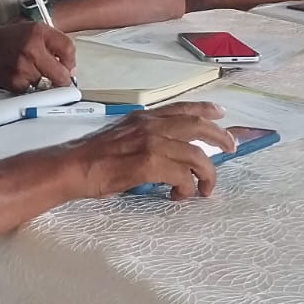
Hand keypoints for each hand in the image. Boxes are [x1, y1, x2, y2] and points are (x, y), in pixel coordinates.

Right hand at [0, 22, 76, 92]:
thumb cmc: (12, 39)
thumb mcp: (36, 31)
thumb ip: (56, 43)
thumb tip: (71, 68)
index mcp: (39, 33)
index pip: (68, 49)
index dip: (71, 61)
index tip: (68, 66)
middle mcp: (32, 49)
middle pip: (62, 74)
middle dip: (63, 79)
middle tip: (61, 78)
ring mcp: (23, 67)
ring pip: (48, 84)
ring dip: (45, 82)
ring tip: (34, 71)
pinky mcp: (16, 82)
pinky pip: (34, 90)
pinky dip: (32, 87)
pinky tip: (24, 76)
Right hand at [67, 103, 233, 199]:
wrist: (74, 166)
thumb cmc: (93, 157)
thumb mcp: (122, 134)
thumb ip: (145, 136)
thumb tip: (166, 151)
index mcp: (144, 118)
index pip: (181, 108)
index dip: (204, 109)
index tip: (220, 113)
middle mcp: (151, 126)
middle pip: (197, 127)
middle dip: (219, 137)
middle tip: (230, 149)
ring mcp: (152, 143)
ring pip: (196, 155)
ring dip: (206, 174)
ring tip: (205, 189)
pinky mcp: (150, 164)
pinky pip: (182, 176)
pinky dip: (187, 188)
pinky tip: (179, 195)